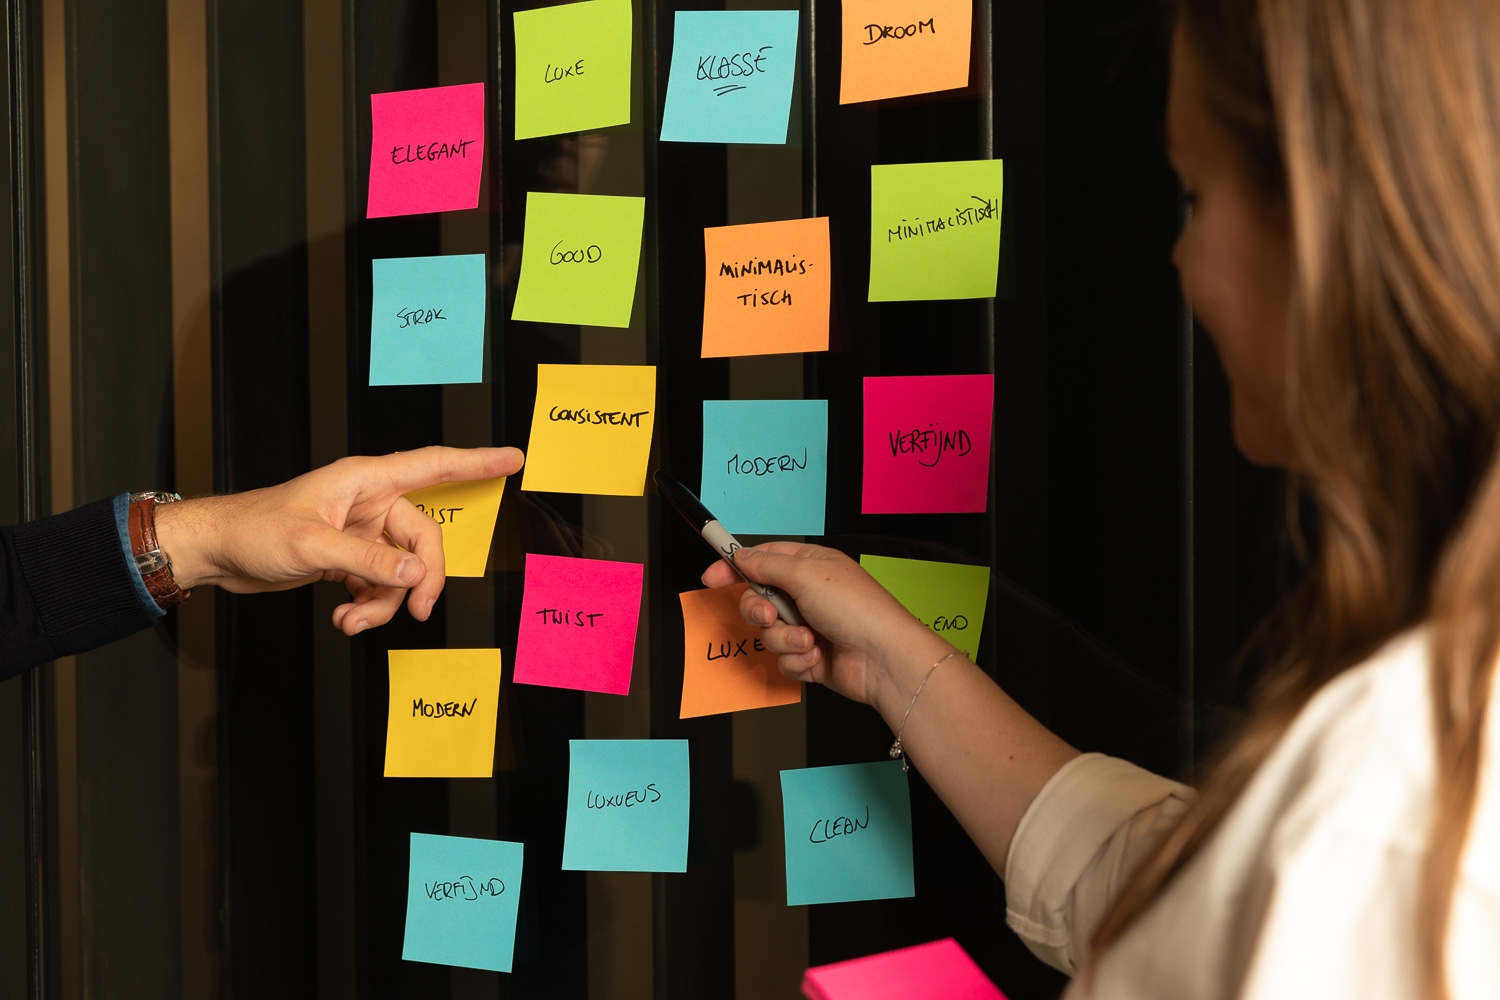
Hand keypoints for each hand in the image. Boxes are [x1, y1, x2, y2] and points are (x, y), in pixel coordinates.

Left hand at [154, 445, 523, 634]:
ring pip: (401, 570)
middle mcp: (370, 503)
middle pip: (422, 540)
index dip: (477, 462)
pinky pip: (380, 584)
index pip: (434, 465)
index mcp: (366, 480)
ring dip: (384, 602)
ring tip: (354, 622)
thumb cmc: (254, 529)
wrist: (217, 552)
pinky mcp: (349, 557)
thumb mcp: (314, 546)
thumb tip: (415, 576)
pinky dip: (368, 606)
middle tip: (417, 611)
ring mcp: (362, 532)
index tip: (512, 460)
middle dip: (419, 579)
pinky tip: (345, 618)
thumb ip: (370, 562)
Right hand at [700, 542, 952, 715]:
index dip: (734, 568)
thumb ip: (766, 565)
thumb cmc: (857, 609)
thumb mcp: (806, 573)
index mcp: (809, 566)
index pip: (761, 560)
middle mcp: (808, 595)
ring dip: (785, 639)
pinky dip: (797, 659)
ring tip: (809, 639)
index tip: (712, 577)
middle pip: (758, 600)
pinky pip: (783, 659)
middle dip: (759, 611)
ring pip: (769, 633)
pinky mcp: (810, 656)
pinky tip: (817, 655)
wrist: (881, 658)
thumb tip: (742, 556)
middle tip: (771, 616)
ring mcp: (809, 626)